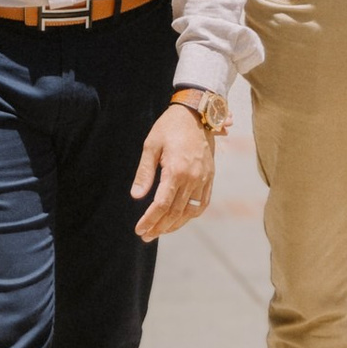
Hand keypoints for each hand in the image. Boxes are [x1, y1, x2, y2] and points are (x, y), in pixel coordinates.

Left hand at [131, 98, 214, 241]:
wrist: (196, 112)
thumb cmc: (169, 127)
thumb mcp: (151, 145)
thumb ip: (144, 173)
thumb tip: (136, 196)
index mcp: (176, 170)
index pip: (162, 204)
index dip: (150, 220)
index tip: (139, 230)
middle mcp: (193, 178)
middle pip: (175, 212)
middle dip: (159, 227)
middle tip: (145, 236)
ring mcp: (204, 179)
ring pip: (190, 211)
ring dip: (175, 225)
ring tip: (160, 231)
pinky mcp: (210, 177)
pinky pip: (202, 203)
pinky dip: (191, 215)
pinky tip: (180, 220)